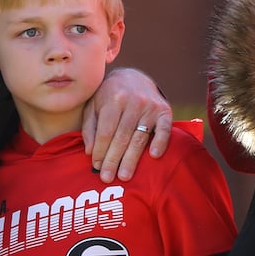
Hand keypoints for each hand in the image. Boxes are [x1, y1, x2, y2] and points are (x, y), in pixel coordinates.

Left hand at [82, 68, 171, 182]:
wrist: (134, 77)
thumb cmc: (109, 96)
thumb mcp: (94, 106)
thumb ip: (89, 128)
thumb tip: (90, 152)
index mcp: (113, 98)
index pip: (106, 131)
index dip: (101, 151)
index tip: (96, 167)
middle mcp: (133, 101)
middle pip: (122, 137)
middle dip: (113, 159)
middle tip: (107, 178)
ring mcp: (150, 106)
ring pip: (139, 137)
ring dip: (131, 159)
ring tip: (124, 176)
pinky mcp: (165, 111)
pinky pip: (164, 129)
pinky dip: (160, 142)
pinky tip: (154, 156)